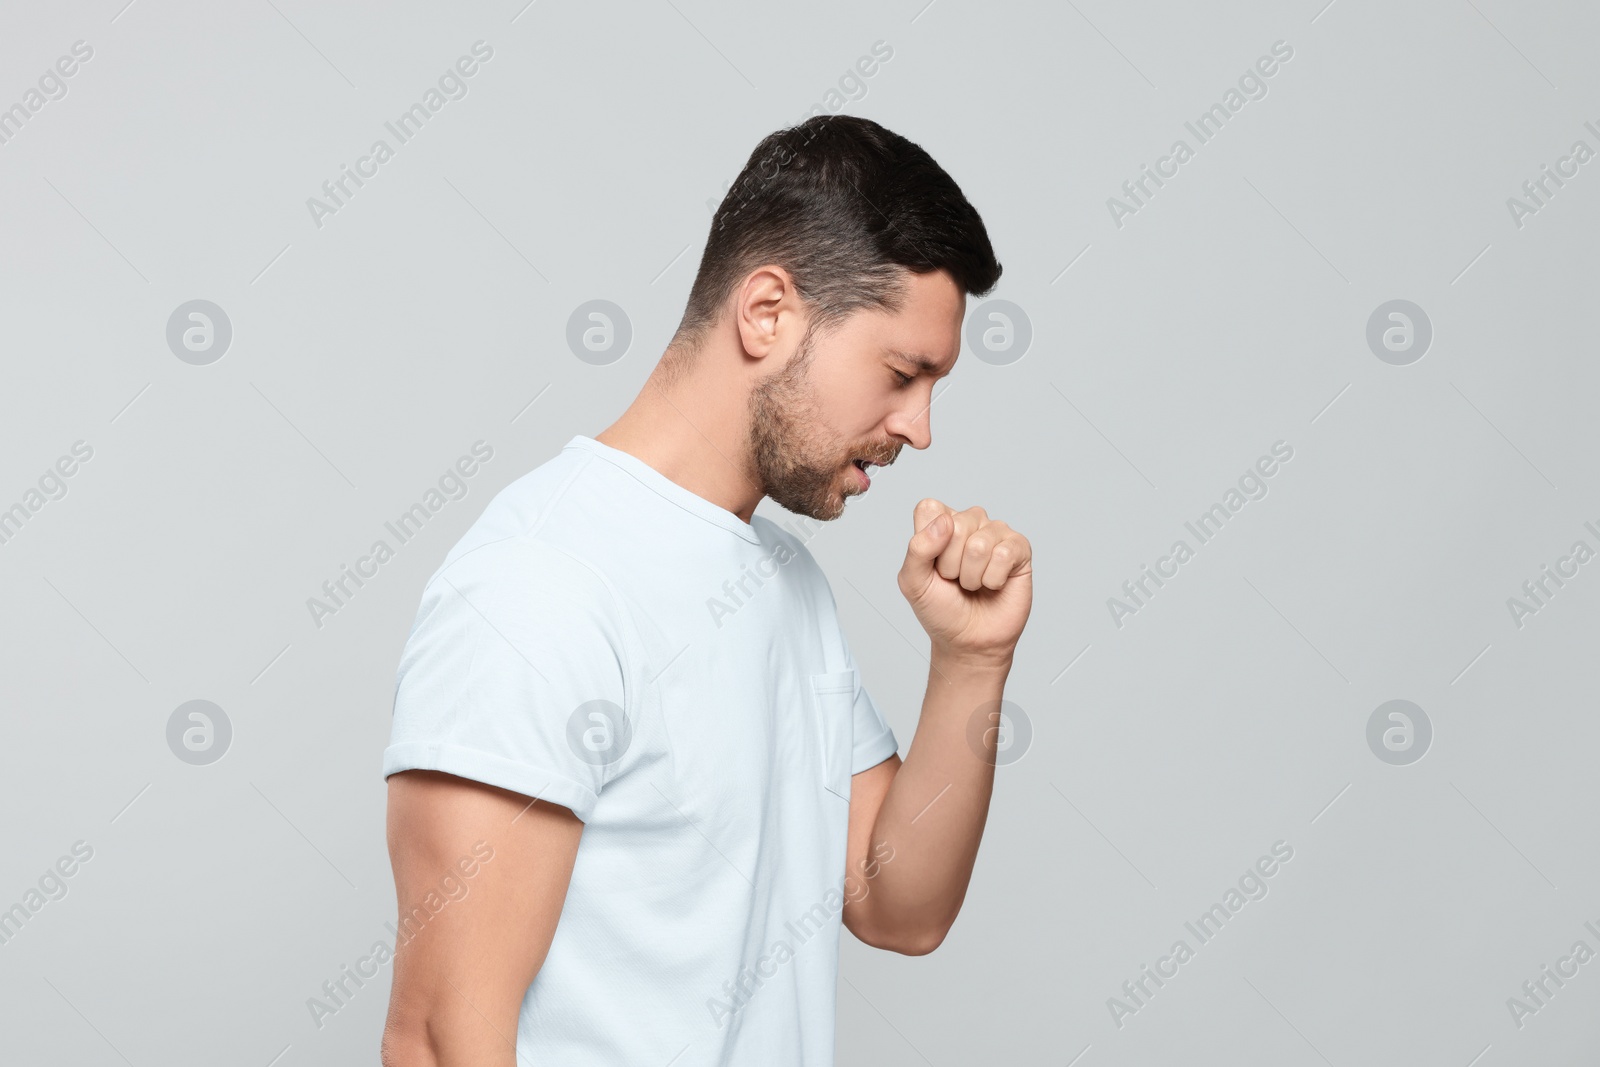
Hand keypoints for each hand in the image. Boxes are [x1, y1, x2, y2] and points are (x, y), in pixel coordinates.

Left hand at [897, 499, 1032, 665]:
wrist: (969, 641)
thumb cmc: (941, 610)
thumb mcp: (913, 583)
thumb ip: (918, 549)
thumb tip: (946, 521)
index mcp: (940, 522)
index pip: (930, 509)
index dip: (928, 542)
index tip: (931, 566)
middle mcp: (970, 521)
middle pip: (956, 526)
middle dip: (950, 565)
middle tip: (954, 580)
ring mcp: (996, 532)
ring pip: (979, 544)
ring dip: (972, 576)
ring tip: (973, 585)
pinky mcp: (1019, 548)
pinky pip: (1004, 554)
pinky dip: (993, 580)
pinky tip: (993, 586)